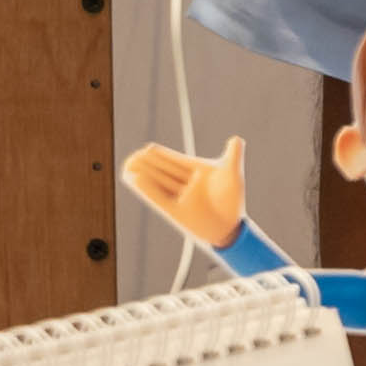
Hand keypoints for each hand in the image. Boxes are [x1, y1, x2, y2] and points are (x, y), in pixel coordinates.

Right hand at [126, 139, 247, 251]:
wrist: (230, 227)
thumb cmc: (232, 201)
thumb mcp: (232, 176)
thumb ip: (233, 157)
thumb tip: (237, 138)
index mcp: (196, 173)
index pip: (176, 161)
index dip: (162, 155)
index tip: (148, 148)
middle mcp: (186, 185)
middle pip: (164, 171)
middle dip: (149, 164)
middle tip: (135, 156)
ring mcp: (180, 198)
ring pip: (158, 183)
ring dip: (144, 174)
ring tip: (129, 166)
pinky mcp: (176, 212)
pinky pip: (158, 199)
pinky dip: (147, 190)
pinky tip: (135, 180)